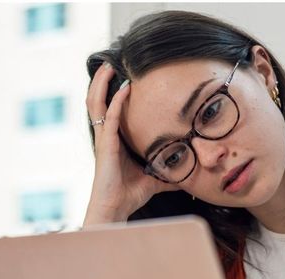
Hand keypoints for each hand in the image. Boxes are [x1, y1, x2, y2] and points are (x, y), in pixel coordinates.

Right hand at [83, 63, 173, 226]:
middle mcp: (105, 136)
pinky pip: (110, 117)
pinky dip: (117, 101)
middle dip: (102, 82)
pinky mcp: (105, 145)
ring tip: (108, 66)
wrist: (115, 209)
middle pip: (97, 102)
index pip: (109, 110)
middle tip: (110, 63)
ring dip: (102, 84)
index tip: (121, 77)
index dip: (110, 93)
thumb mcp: (155, 179)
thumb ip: (168, 173)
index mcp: (113, 141)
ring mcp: (103, 139)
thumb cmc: (129, 195)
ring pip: (96, 105)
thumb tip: (188, 176)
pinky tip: (124, 88)